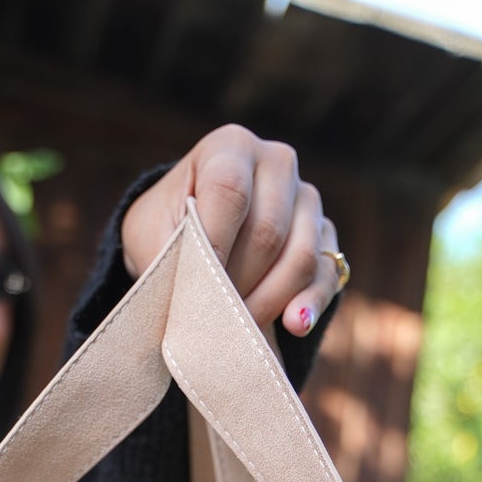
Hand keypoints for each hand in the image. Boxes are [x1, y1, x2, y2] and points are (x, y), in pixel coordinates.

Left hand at [121, 125, 344, 336]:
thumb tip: (197, 309)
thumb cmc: (167, 231)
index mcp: (230, 147)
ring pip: (300, 256)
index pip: (230, 191)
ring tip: (238, 333)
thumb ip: (172, 260)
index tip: (198, 291)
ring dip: (269, 301)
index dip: (214, 246)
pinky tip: (294, 324)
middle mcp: (276, 162)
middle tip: (212, 323)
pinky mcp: (325, 236)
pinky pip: (327, 273)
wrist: (191, 238)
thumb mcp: (154, 236)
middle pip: (268, 232)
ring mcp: (306, 198)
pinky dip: (309, 304)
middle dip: (239, 286)